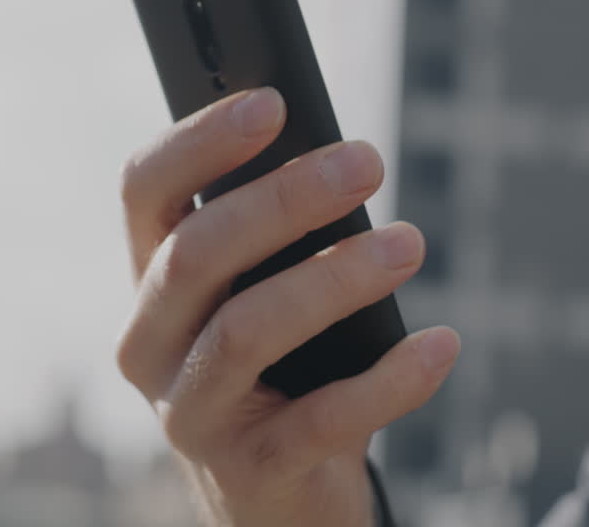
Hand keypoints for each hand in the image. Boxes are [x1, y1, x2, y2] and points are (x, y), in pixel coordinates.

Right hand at [116, 87, 459, 526]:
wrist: (279, 498)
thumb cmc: (286, 370)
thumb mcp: (270, 296)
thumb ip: (283, 237)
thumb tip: (345, 159)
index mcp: (153, 284)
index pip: (145, 193)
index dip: (199, 140)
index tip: (275, 101)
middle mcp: (151, 346)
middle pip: (196, 253)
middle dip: (284, 199)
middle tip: (367, 162)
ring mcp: (192, 414)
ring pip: (248, 329)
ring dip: (337, 278)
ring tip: (412, 244)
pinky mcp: (253, 470)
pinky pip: (323, 418)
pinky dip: (391, 379)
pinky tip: (443, 345)